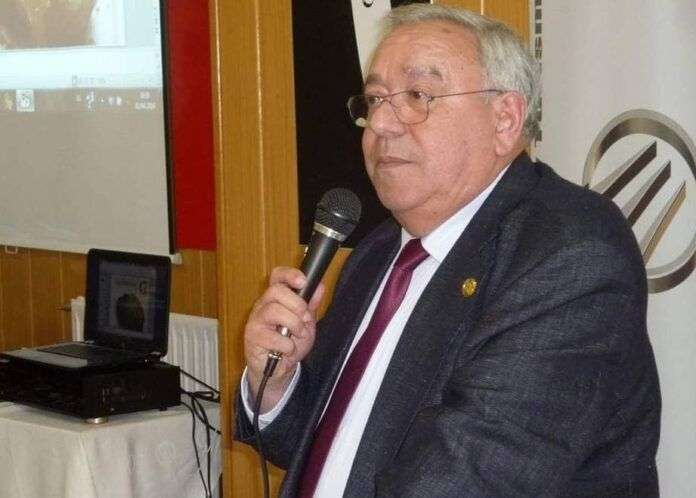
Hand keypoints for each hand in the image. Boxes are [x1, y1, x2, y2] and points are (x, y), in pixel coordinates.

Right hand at [244, 266, 324, 412]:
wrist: (278, 369)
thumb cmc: (289, 343)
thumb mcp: (305, 323)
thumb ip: (311, 305)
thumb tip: (320, 286)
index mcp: (276, 298)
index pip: (277, 276)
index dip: (289, 274)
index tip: (303, 281)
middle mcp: (263, 305)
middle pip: (276, 290)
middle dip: (296, 304)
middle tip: (305, 318)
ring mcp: (256, 320)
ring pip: (274, 310)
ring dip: (294, 324)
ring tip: (298, 335)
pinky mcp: (252, 337)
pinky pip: (273, 336)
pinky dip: (287, 345)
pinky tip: (287, 350)